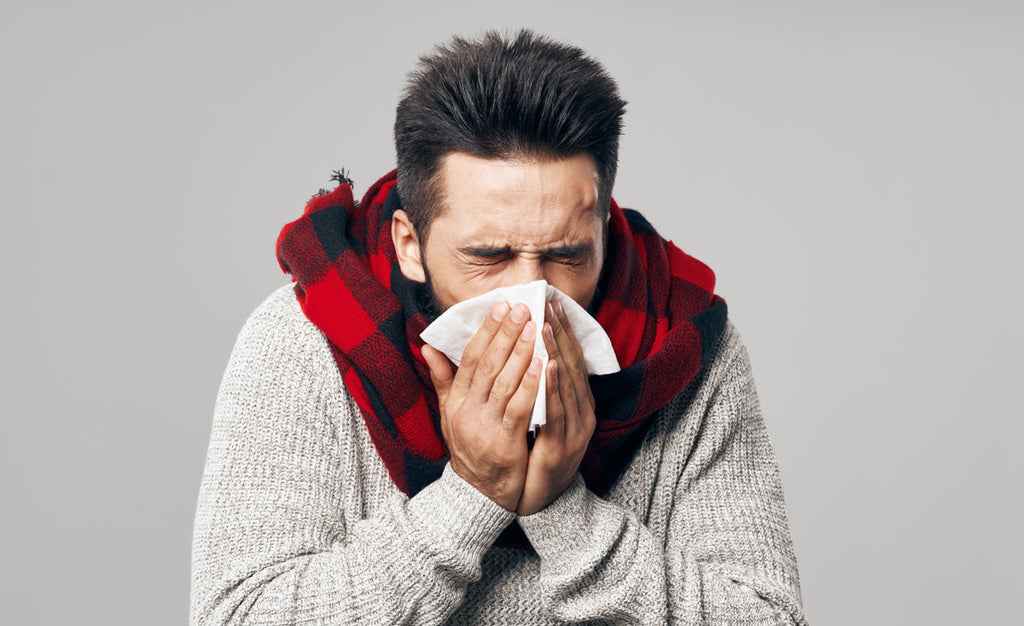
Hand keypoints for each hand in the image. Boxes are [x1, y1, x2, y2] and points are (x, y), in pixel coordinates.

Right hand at [422, 301, 542, 510]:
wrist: (477, 495)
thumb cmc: (469, 449)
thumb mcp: (450, 413)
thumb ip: (444, 379)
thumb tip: (428, 346)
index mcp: (457, 400)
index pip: (471, 358)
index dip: (487, 330)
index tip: (502, 306)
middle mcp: (467, 411)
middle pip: (488, 364)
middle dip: (506, 333)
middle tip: (522, 306)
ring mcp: (484, 427)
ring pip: (503, 382)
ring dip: (520, 352)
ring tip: (535, 327)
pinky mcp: (504, 444)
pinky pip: (517, 409)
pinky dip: (530, 385)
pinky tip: (542, 364)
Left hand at [517, 300, 596, 515]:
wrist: (543, 502)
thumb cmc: (536, 455)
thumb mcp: (535, 416)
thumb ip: (532, 385)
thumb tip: (525, 354)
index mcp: (576, 402)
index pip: (570, 358)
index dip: (561, 330)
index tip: (550, 303)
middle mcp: (582, 411)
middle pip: (572, 364)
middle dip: (559, 332)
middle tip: (548, 302)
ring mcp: (576, 428)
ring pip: (567, 383)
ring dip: (556, 352)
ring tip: (545, 324)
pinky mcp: (565, 445)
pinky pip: (558, 411)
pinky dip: (554, 387)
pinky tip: (547, 367)